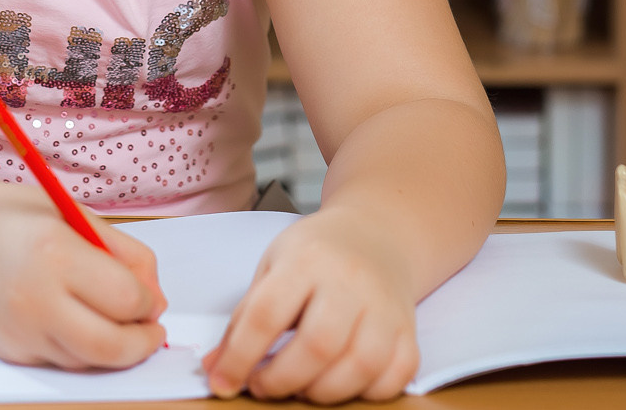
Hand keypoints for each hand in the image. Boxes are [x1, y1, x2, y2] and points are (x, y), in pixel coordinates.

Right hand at [0, 189, 164, 369]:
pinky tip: (78, 322)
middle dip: (142, 343)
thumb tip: (157, 302)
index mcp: (56, 253)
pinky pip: (61, 361)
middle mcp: (34, 298)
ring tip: (113, 321)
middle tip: (151, 331)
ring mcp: (18, 330)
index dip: (149, 303)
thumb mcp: (79, 216)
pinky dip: (80, 350)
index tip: (149, 297)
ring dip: (112, 348)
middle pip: (109, 346)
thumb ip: (126, 255)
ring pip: (88, 360)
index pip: (126, 299)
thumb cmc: (21, 219)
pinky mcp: (9, 350)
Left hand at [203, 209, 419, 402]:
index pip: (268, 314)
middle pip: (318, 344)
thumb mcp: (272, 267)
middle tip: (263, 385)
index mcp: (306, 259)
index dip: (240, 356)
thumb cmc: (317, 252)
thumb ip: (244, 318)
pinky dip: (369, 391)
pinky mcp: (409, 328)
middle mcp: (350, 280)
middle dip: (282, 380)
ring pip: (361, 365)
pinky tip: (344, 383)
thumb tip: (216, 368)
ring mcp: (385, 305)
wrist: (378, 232)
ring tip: (301, 387)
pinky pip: (397, 374)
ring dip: (323, 392)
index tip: (224, 382)